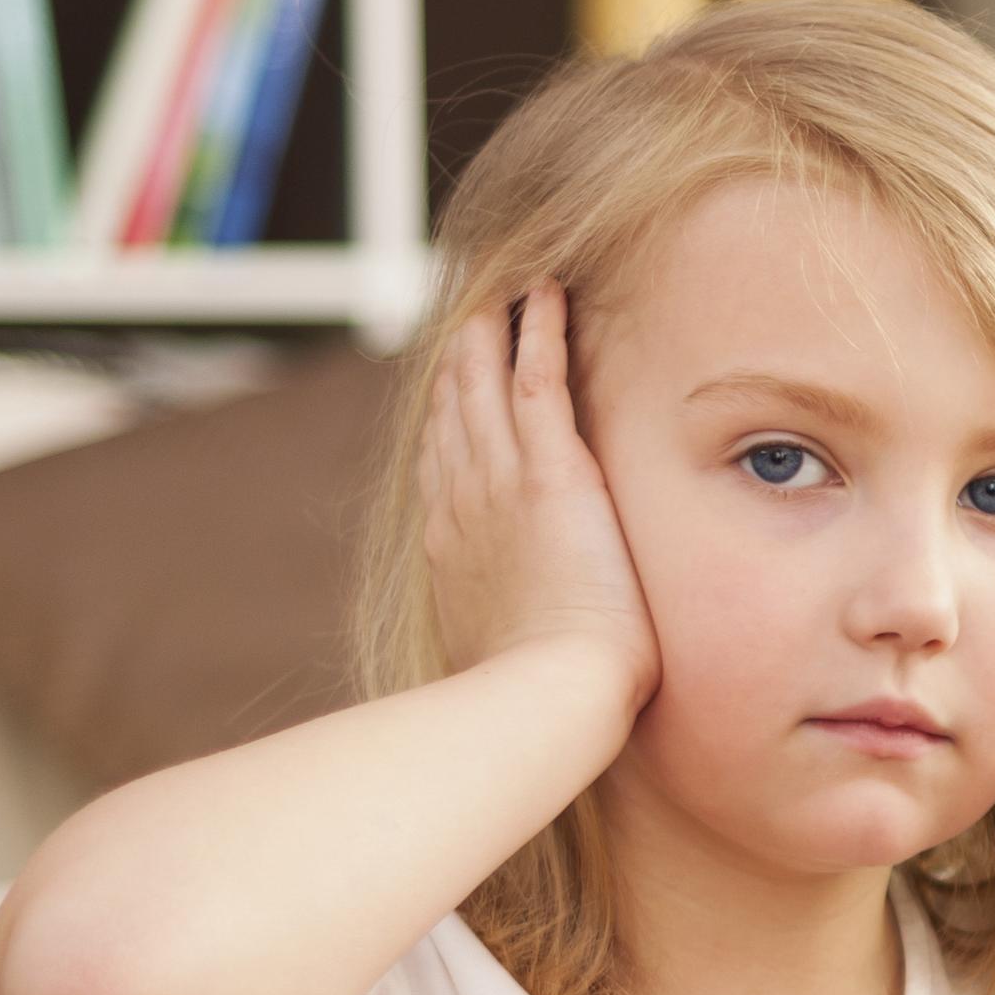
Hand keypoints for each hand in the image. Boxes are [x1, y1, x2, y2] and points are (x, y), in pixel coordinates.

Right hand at [423, 281, 656, 712]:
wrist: (543, 698)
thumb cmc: (531, 702)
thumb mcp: (498, 665)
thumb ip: (500, 644)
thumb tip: (501, 670)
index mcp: (453, 549)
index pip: (444, 466)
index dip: (446, 422)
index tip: (451, 391)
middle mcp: (463, 503)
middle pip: (454, 414)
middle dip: (459, 365)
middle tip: (467, 319)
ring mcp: (500, 482)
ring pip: (486, 385)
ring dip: (491, 334)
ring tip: (499, 291)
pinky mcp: (550, 472)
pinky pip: (540, 381)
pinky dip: (541, 333)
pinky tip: (544, 295)